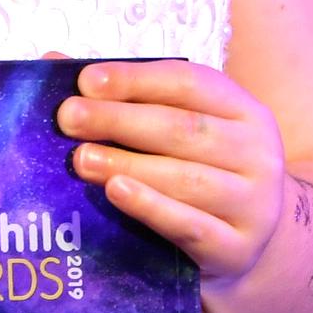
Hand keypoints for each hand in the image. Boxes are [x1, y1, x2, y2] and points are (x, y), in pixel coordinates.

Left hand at [56, 61, 285, 286]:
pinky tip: (117, 193)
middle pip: (184, 129)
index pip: (190, 83)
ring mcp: (253, 204)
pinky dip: (152, 208)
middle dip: (120, 120)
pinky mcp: (237, 250)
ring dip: (128, 165)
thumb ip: (127, 99)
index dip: (138, 79)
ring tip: (81, 158)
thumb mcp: (183, 131)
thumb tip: (53, 62)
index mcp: (245, 111)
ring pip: (185, 179)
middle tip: (69, 118)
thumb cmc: (203, 173)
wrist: (251, 244)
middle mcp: (258, 153)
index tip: (87, 80)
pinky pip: (190, 226)